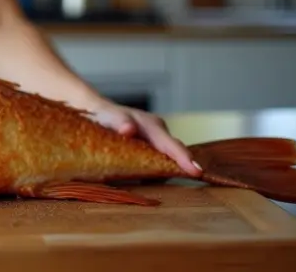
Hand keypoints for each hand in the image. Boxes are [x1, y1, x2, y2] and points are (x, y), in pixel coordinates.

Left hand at [86, 100, 202, 176]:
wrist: (99, 112)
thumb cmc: (104, 115)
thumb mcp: (109, 117)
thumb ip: (119, 121)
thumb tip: (129, 129)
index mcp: (152, 126)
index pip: (171, 144)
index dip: (183, 158)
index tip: (196, 171)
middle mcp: (159, 133)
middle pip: (175, 152)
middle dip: (183, 166)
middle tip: (191, 182)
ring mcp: (157, 141)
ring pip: (168, 158)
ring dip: (170, 170)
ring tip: (166, 184)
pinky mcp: (151, 149)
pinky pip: (160, 160)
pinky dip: (160, 169)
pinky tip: (153, 180)